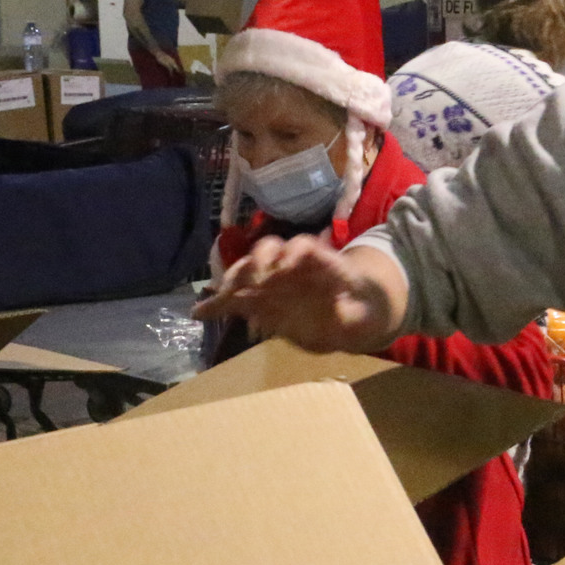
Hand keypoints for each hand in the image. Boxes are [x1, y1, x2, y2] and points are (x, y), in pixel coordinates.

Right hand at [193, 236, 402, 353]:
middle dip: (258, 262)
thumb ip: (357, 312)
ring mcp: (274, 281)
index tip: (285, 267)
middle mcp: (292, 265)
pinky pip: (236, 299)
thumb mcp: (365, 312)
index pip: (302, 246)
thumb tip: (348, 307)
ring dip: (234, 281)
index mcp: (319, 262)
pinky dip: (218, 305)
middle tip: (255, 280)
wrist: (349, 317)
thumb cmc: (359, 309)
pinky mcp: (260, 300)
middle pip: (268, 251)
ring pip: (248, 270)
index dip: (291, 252)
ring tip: (225, 298)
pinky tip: (199, 313)